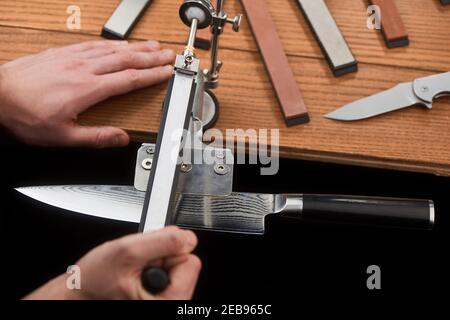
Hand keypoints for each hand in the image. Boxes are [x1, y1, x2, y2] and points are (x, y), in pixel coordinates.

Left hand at [0, 40, 174, 147]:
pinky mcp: (62, 53)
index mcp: (87, 89)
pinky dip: (112, 43)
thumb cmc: (25, 114)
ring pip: (112, 49)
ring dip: (135, 46)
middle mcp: (83, 69)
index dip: (151, 75)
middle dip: (150, 56)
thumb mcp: (63, 136)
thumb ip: (95, 137)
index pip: (128, 79)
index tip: (167, 71)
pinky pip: (93, 45)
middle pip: (125, 59)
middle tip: (168, 53)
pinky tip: (119, 43)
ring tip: (152, 45)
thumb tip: (120, 139)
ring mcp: (72, 58)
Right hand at [24, 226, 200, 299]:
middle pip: (184, 263)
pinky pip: (169, 272)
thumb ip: (162, 241)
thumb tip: (188, 237)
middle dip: (161, 257)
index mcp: (170, 301)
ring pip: (176, 266)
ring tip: (133, 271)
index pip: (191, 261)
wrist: (79, 294)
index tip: (147, 259)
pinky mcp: (163, 296)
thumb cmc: (95, 282)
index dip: (167, 252)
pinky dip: (153, 268)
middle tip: (136, 266)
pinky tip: (137, 274)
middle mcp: (173, 305)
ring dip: (156, 262)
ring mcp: (168, 301)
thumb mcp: (127, 252)